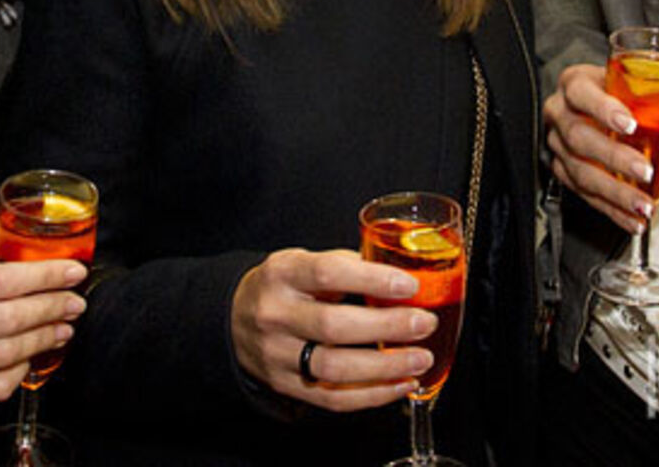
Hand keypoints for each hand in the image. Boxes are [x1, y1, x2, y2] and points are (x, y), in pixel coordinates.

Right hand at [0, 219, 86, 405]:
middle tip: (73, 302)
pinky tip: (29, 355)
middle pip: (7, 319)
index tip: (72, 272)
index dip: (45, 276)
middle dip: (51, 309)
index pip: (1, 280)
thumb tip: (28, 231)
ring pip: (3, 356)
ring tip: (61, 326)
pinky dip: (19, 372)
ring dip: (43, 340)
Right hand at [230, 248, 434, 411]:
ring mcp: (278, 355)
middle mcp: (275, 314)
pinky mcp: (286, 385)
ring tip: (420, 358)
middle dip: (387, 327)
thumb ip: (345, 265)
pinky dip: (373, 395)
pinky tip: (401, 384)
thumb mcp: (301, 261)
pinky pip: (332, 398)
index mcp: (283, 274)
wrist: (233, 319)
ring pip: (334, 369)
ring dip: (385, 367)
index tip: (409, 286)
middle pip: (334, 326)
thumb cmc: (282, 286)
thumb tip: (400, 276)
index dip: (372, 280)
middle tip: (424, 323)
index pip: (328, 273)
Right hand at [544, 63, 658, 231]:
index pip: (581, 93)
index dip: (604, 109)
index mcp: (576, 83)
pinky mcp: (561, 169)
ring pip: (579, 171)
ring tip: (642, 205)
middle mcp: (560, 112)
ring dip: (615, 192)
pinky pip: (583, 194)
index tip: (631, 124)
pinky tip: (632, 219)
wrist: (593, 104)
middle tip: (644, 171)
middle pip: (578, 136)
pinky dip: (611, 210)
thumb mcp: (638, 92)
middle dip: (614, 158)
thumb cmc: (615, 93)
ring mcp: (557, 142)